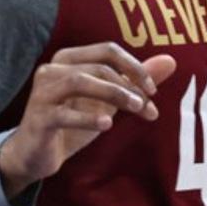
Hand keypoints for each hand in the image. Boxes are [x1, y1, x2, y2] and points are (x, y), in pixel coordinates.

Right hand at [0, 43, 177, 199]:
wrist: (35, 155)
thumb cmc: (72, 122)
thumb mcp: (107, 100)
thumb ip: (134, 80)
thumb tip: (171, 61)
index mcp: (68, 59)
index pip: (108, 50)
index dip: (134, 67)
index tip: (152, 90)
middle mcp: (52, 70)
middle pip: (98, 67)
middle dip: (128, 86)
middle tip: (147, 106)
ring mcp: (42, 93)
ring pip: (80, 81)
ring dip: (113, 94)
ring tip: (135, 110)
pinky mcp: (37, 118)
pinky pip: (63, 114)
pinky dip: (87, 117)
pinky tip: (106, 125)